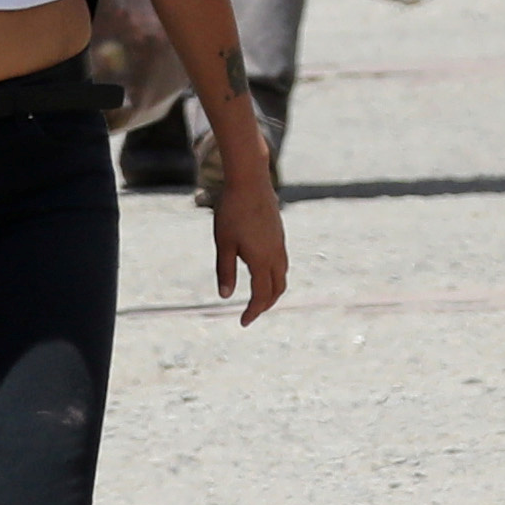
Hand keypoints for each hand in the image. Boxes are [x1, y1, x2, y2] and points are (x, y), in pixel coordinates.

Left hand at [212, 134, 286, 327]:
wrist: (250, 181)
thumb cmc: (232, 211)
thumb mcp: (224, 243)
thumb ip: (225, 271)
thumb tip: (225, 296)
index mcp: (262, 260)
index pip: (262, 296)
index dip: (253, 312)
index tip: (243, 322)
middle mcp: (275, 255)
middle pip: (277, 289)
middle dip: (265, 305)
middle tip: (250, 314)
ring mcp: (279, 244)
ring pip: (281, 276)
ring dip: (272, 291)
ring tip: (257, 298)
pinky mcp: (279, 234)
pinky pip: (281, 263)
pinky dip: (274, 276)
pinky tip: (262, 273)